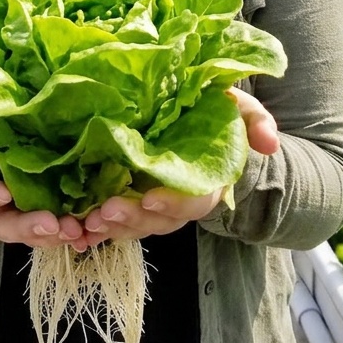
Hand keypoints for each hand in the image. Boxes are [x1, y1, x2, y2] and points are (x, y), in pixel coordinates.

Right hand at [0, 110, 84, 248]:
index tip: (1, 192)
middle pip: (7, 221)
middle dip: (27, 228)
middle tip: (51, 227)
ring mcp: (28, 197)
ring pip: (38, 224)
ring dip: (56, 232)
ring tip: (76, 232)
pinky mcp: (56, 192)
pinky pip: (67, 214)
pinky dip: (79, 225)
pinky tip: (96, 228)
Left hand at [76, 86, 278, 250]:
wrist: (201, 128)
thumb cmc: (218, 117)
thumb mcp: (239, 109)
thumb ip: (256, 120)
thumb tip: (268, 143)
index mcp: (208, 181)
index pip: (195, 201)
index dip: (174, 203)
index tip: (149, 198)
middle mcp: (180, 200)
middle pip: (160, 220)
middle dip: (133, 220)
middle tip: (105, 211)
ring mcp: (155, 204)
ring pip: (136, 226)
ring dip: (111, 228)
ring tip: (85, 223)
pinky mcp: (132, 201)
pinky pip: (116, 223)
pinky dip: (96, 232)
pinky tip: (74, 233)